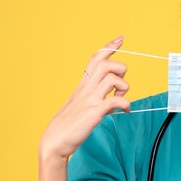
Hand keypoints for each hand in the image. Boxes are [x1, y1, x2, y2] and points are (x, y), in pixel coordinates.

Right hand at [39, 36, 129, 159]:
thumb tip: (114, 102)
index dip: (109, 47)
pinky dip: (126, 104)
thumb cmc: (69, 125)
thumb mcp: (82, 106)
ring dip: (123, 87)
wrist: (55, 141)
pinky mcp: (94, 113)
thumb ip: (97, 99)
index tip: (120, 39)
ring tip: (121, 99)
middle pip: (105, 64)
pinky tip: (125, 111)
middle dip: (120, 69)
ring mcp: (90, 100)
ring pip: (112, 78)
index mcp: (83, 85)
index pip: (95, 59)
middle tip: (120, 85)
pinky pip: (115, 101)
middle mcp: (86, 89)